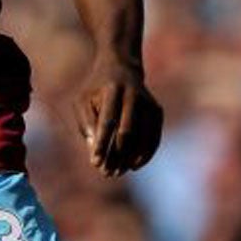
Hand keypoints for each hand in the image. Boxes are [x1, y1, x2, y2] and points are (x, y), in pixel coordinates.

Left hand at [72, 54, 162, 176]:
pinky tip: (133, 166)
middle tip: (106, 173)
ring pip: (142, 137)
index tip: (94, 162)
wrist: (122, 68)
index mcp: (112, 90)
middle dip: (116, 154)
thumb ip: (85, 122)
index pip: (108, 121)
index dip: (102, 143)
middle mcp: (133, 95)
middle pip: (127, 131)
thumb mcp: (83, 99)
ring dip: (129, 158)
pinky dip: (145, 154)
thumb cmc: (96, 88)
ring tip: (116, 173)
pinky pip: (154, 137)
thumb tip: (94, 148)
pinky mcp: (157, 111)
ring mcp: (148, 103)